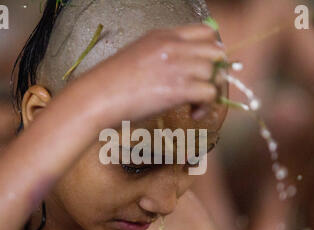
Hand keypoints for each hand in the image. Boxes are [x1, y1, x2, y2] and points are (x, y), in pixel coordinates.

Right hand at [83, 24, 226, 121]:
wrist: (97, 97)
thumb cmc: (111, 82)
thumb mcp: (139, 55)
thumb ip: (162, 55)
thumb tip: (181, 69)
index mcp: (164, 35)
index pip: (206, 31)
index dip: (211, 51)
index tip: (204, 68)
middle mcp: (174, 46)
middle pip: (216, 52)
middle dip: (215, 72)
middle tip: (203, 88)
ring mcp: (178, 66)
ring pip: (215, 74)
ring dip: (210, 92)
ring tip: (194, 106)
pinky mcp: (179, 88)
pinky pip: (210, 93)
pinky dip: (205, 107)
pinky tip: (192, 114)